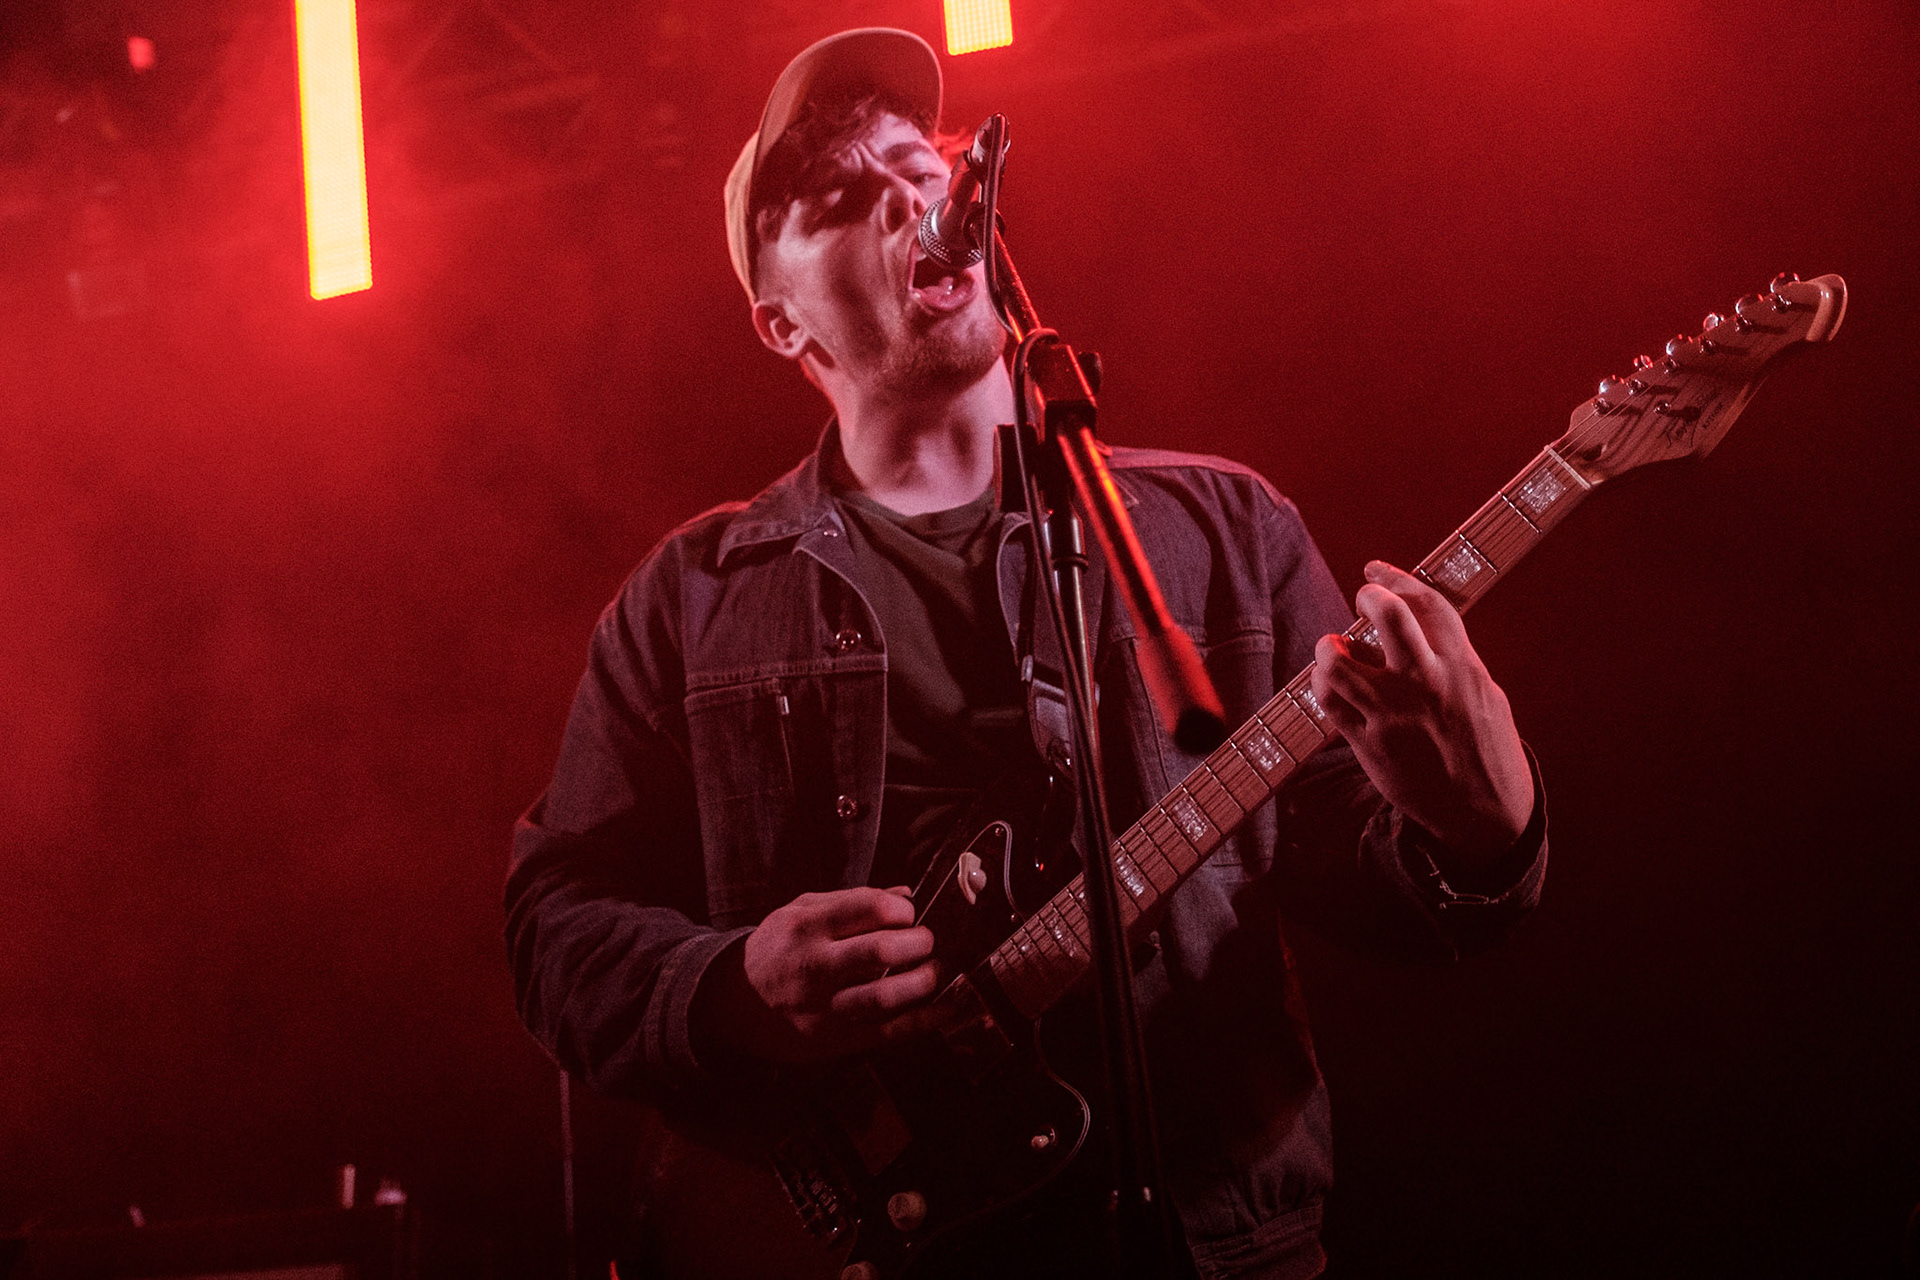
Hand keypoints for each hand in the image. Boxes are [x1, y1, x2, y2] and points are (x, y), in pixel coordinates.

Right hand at [699, 886, 939, 1064]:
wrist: (733, 1001)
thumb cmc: (777, 948)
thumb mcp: (801, 910)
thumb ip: (852, 902)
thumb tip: (906, 895)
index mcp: (807, 926)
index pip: (868, 908)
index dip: (901, 910)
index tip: (909, 915)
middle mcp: (814, 966)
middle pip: (880, 952)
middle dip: (918, 943)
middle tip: (928, 941)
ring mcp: (824, 1006)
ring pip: (885, 996)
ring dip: (923, 981)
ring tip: (934, 970)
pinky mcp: (835, 1039)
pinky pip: (887, 1032)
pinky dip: (923, 1021)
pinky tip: (945, 1009)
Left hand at [1310, 561, 1533, 866]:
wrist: (1486, 815)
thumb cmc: (1485, 749)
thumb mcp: (1484, 694)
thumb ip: (1452, 659)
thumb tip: (1417, 625)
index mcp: (1462, 668)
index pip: (1428, 605)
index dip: (1397, 578)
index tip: (1376, 569)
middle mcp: (1427, 686)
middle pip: (1388, 617)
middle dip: (1369, 597)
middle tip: (1362, 599)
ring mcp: (1394, 715)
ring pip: (1339, 662)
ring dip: (1329, 648)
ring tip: (1334, 649)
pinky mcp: (1370, 745)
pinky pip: (1329, 703)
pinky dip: (1323, 685)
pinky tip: (1331, 684)